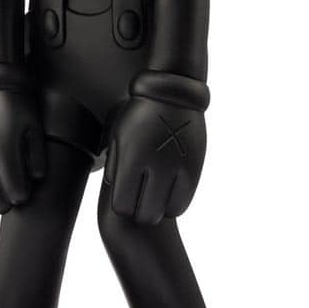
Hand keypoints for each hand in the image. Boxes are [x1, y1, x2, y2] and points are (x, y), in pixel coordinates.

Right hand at [0, 90, 46, 212]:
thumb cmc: (19, 104)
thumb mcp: (34, 125)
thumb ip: (37, 155)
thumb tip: (37, 179)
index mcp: (4, 145)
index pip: (13, 186)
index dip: (21, 197)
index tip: (26, 197)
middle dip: (5, 205)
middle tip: (15, 204)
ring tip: (4, 202)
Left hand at [104, 96, 206, 224]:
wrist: (171, 93)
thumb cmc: (137, 114)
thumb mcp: (117, 136)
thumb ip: (114, 166)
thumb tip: (116, 192)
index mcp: (131, 159)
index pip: (123, 206)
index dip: (122, 208)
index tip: (123, 200)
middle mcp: (156, 166)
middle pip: (145, 214)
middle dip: (139, 213)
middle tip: (139, 203)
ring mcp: (178, 168)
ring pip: (166, 212)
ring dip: (158, 208)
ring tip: (153, 195)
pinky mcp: (195, 168)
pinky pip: (183, 202)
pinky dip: (173, 203)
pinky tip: (167, 191)